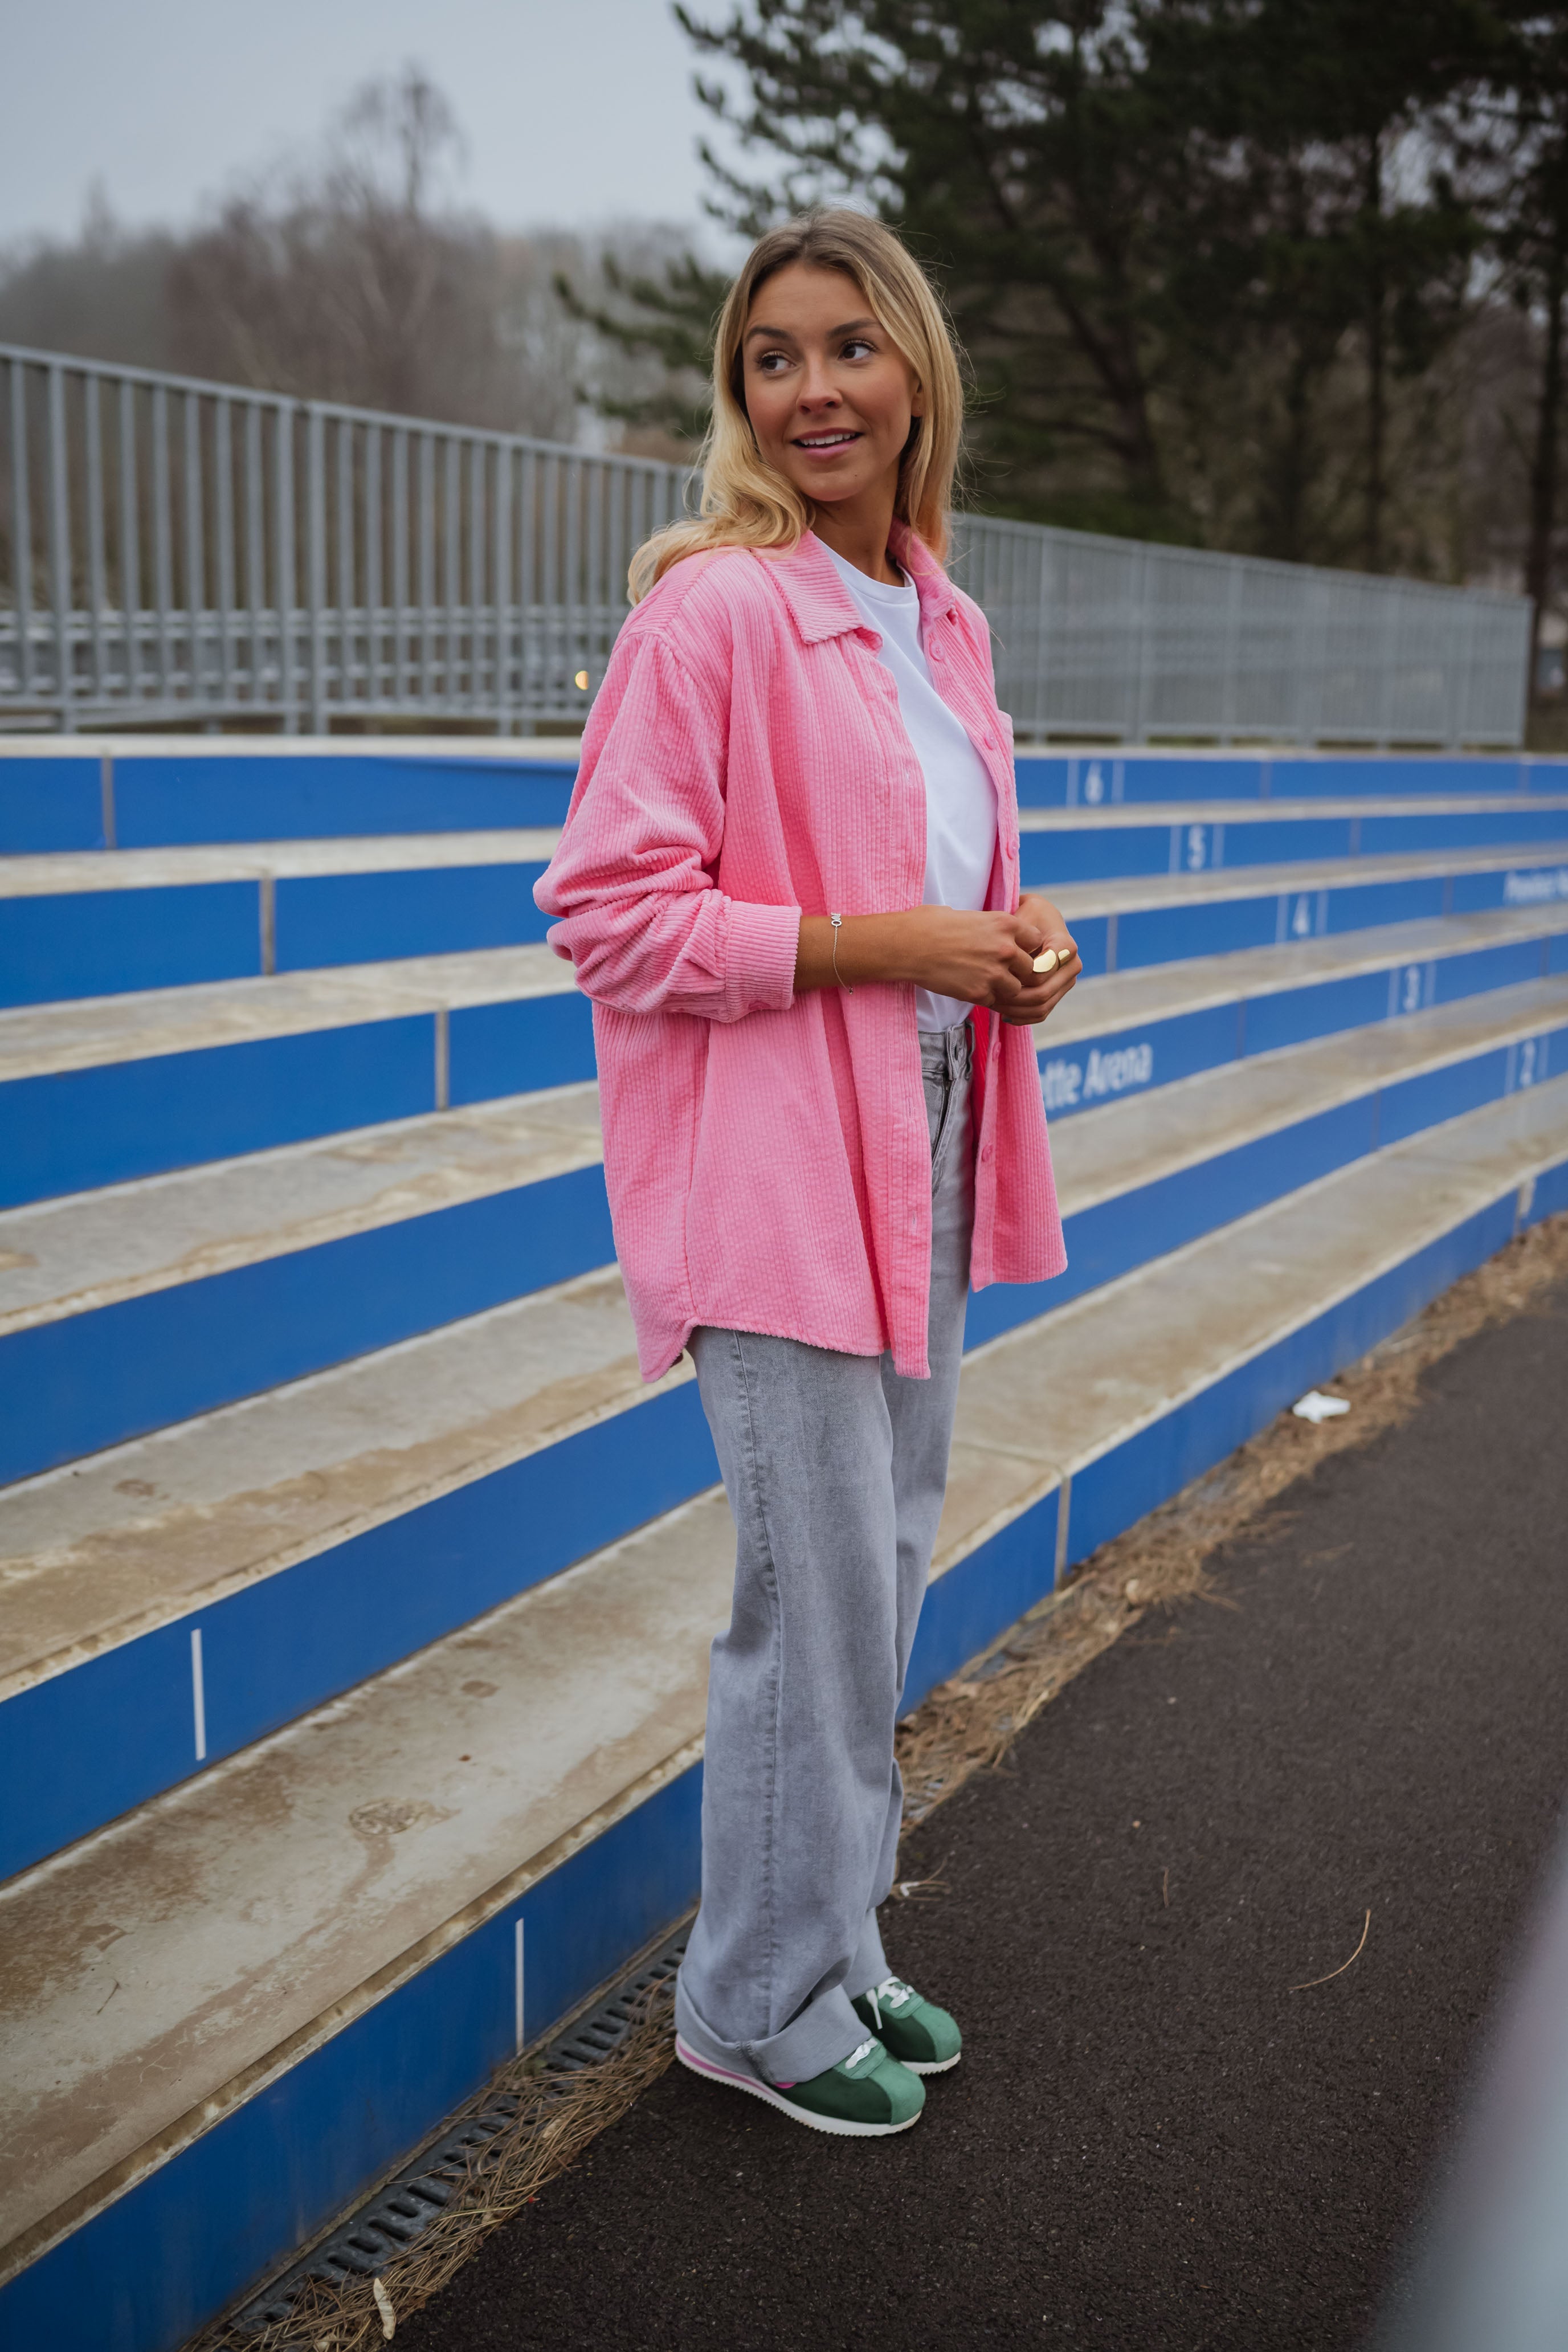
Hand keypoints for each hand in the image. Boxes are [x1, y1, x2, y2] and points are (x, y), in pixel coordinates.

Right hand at [795, 893, 1079, 1023]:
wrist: (907, 945)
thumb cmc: (931, 924)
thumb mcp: (969, 915)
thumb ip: (992, 927)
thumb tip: (999, 933)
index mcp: (1005, 923)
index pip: (1037, 940)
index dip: (1027, 948)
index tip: (1016, 951)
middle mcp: (1005, 948)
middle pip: (1031, 968)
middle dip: (1019, 972)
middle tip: (1005, 972)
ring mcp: (994, 973)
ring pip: (1017, 989)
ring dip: (1005, 989)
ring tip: (987, 983)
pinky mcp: (979, 992)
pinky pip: (995, 1002)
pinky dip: (987, 999)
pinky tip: (972, 990)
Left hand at [1004, 893, 1079, 1026]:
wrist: (1040, 923)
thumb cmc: (1027, 917)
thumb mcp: (1022, 917)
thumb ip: (1018, 937)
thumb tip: (1011, 963)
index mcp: (1066, 946)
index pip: (1039, 973)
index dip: (1015, 978)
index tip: (992, 975)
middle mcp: (1072, 965)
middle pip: (1042, 993)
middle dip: (1013, 998)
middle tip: (989, 995)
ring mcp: (1067, 981)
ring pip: (1042, 1006)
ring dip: (1015, 1010)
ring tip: (993, 1004)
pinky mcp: (1059, 993)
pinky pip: (1041, 1013)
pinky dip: (1022, 1016)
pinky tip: (1003, 1012)